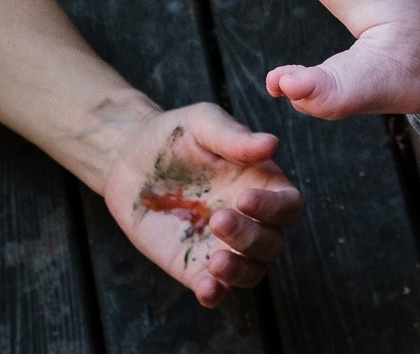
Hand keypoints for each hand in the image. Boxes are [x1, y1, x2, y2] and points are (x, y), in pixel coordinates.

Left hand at [100, 101, 304, 307]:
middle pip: (273, 243)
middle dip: (251, 237)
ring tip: (215, 262)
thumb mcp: (203, 125)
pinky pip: (215, 290)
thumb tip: (273, 145)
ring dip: (240, 271)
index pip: (289, 205)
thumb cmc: (176, 135)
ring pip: (253, 271)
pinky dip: (215, 294)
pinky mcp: (193, 266)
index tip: (243, 197)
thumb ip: (236, 138)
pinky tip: (206, 286)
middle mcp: (249, 219)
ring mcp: (223, 245)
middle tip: (218, 219)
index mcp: (261, 184)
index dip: (275, 207)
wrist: (129, 158)